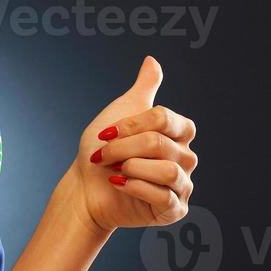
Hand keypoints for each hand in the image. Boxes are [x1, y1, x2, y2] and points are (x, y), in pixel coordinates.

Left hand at [69, 55, 197, 233]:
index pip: (165, 119)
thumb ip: (143, 89)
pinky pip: (163, 196)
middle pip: (159, 144)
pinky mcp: (174, 209)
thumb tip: (152, 60)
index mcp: (177, 133)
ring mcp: (182, 184)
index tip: (105, 132)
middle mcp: (185, 157)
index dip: (131, 125)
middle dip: (122, 149)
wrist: (84, 188)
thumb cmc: (102, 149)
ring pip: (166, 170)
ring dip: (131, 168)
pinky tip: (119, 184)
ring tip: (115, 171)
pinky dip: (136, 188)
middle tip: (103, 156)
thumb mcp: (121, 112)